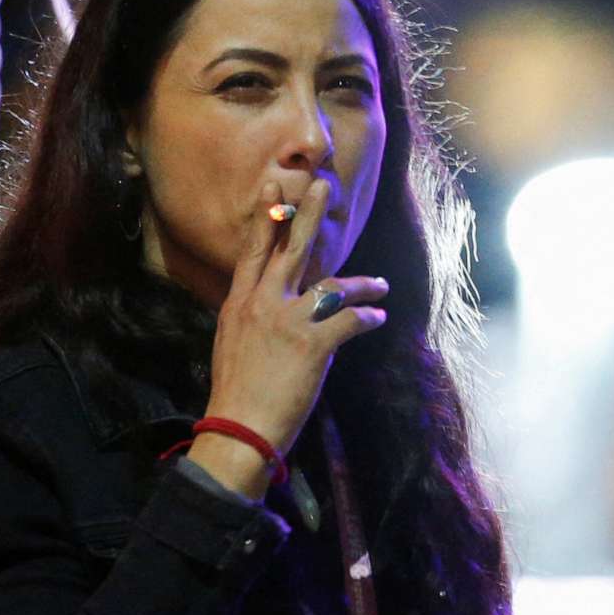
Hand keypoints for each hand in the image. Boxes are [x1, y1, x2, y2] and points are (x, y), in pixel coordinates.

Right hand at [203, 177, 386, 472]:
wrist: (238, 428)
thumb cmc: (236, 393)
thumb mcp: (232, 344)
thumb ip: (251, 318)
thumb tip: (270, 307)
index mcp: (239, 304)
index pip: (253, 251)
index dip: (265, 217)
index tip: (273, 186)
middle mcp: (262, 304)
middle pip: (290, 250)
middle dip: (307, 215)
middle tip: (322, 187)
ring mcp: (287, 321)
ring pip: (332, 285)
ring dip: (362, 284)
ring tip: (381, 284)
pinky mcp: (311, 344)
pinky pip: (349, 320)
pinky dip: (368, 318)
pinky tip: (378, 318)